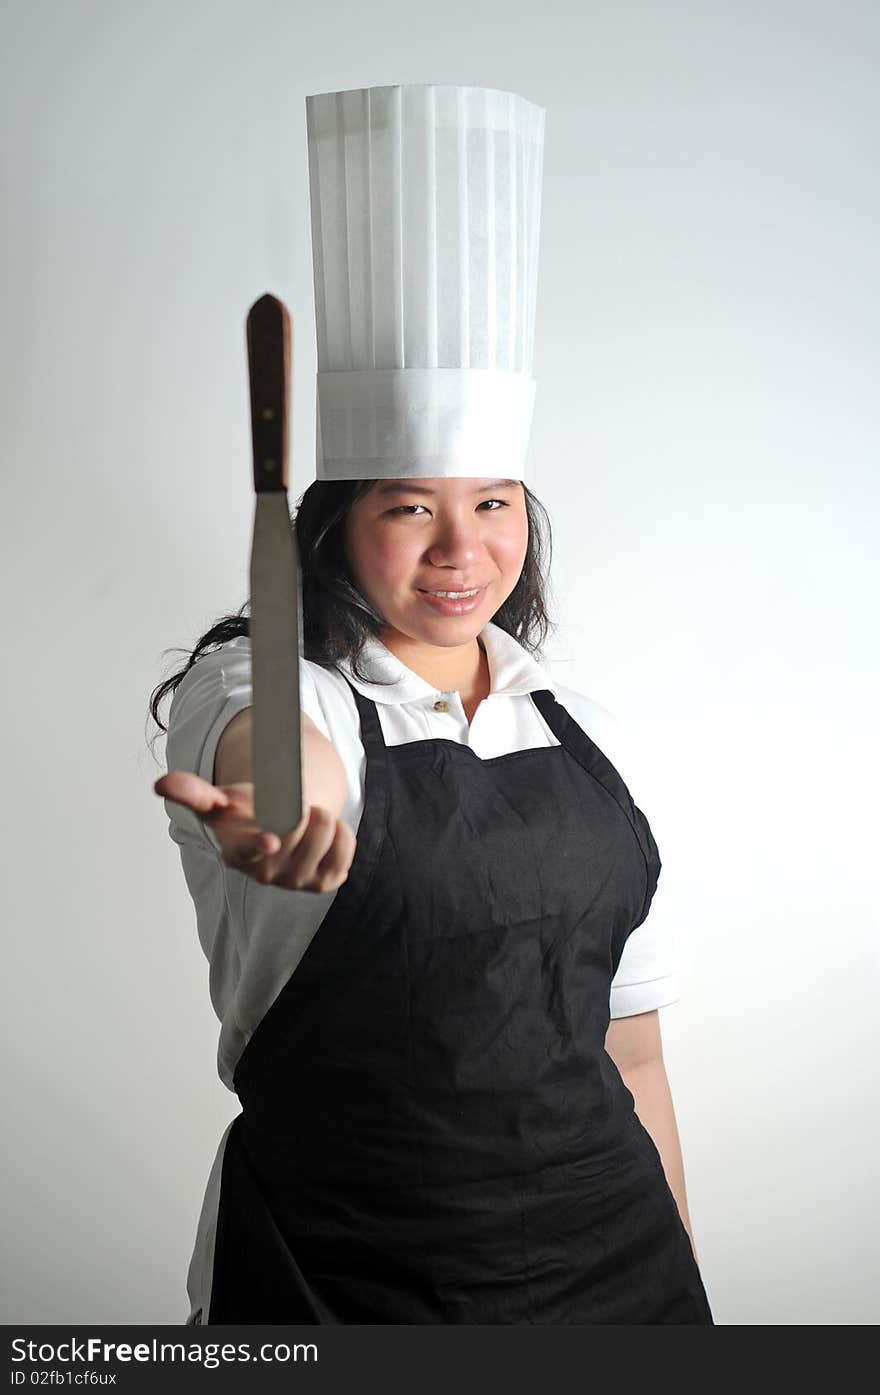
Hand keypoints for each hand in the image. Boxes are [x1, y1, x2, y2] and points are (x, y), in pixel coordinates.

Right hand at [154, 772, 355, 893]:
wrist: (279, 830)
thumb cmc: (245, 815)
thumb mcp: (219, 802)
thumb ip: (192, 793)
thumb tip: (160, 784)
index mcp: (238, 854)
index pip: (249, 851)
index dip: (259, 844)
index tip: (269, 837)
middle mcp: (267, 874)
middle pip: (297, 828)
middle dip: (299, 806)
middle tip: (291, 805)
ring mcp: (298, 881)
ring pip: (324, 833)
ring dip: (320, 816)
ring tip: (307, 817)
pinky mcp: (326, 881)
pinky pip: (346, 845)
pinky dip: (342, 831)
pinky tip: (324, 833)